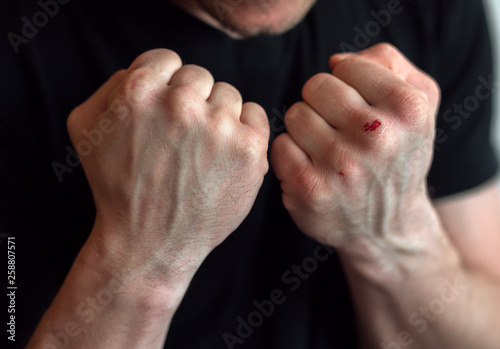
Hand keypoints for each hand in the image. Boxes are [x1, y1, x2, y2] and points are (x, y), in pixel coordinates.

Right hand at [67, 49, 268, 280]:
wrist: (149, 242)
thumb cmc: (117, 186)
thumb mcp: (87, 127)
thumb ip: (112, 85)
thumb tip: (146, 69)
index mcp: (140, 91)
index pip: (168, 60)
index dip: (165, 85)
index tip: (165, 111)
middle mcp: (181, 104)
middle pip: (199, 76)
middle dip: (190, 102)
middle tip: (180, 139)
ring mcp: (219, 127)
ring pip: (228, 95)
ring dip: (217, 117)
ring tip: (200, 152)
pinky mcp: (248, 150)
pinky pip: (256, 114)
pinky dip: (245, 128)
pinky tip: (226, 151)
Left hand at [271, 44, 442, 264]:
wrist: (388, 226)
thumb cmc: (397, 158)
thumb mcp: (417, 106)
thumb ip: (387, 64)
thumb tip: (337, 61)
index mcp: (407, 109)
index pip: (345, 66)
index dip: (347, 84)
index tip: (357, 105)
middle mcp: (377, 136)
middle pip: (315, 87)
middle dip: (322, 103)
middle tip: (338, 128)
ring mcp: (341, 165)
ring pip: (295, 115)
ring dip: (305, 129)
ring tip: (327, 149)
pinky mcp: (309, 188)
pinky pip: (280, 145)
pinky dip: (291, 154)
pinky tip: (312, 167)